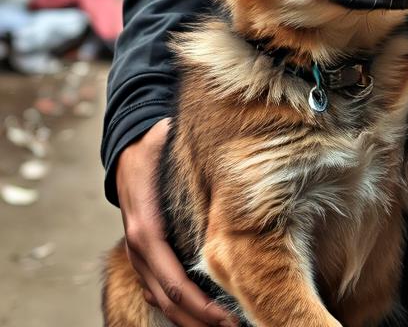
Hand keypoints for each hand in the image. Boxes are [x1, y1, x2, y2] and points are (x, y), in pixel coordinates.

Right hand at [116, 118, 237, 326]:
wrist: (128, 147)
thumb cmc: (155, 147)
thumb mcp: (168, 148)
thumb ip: (189, 157)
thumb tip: (225, 153)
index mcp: (147, 231)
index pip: (174, 282)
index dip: (201, 306)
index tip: (229, 318)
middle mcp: (139, 250)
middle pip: (170, 302)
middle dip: (202, 321)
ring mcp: (139, 257)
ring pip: (163, 303)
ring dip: (192, 320)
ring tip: (225, 326)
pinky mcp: (143, 257)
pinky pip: (158, 292)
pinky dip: (179, 310)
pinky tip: (203, 315)